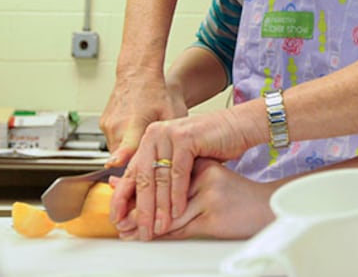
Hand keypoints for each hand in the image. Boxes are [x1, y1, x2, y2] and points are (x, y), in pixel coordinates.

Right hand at [100, 75, 186, 165]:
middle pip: (123, 158)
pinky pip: (113, 143)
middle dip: (137, 167)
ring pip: (117, 153)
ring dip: (130, 156)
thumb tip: (180, 159)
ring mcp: (107, 125)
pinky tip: (136, 138)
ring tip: (146, 149)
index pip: (125, 147)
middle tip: (153, 171)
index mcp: (134, 123)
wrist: (138, 73)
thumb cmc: (157, 92)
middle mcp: (116, 125)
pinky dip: (124, 146)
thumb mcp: (172, 115)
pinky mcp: (103, 124)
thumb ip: (171, 138)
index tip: (116, 168)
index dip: (122, 161)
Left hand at [109, 107, 259, 240]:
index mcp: (150, 138)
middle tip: (141, 229)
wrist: (238, 126)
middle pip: (143, 177)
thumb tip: (137, 199)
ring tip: (159, 226)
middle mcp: (155, 134)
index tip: (119, 220)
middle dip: (143, 209)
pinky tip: (177, 211)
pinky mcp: (185, 138)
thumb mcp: (180, 158)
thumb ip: (160, 172)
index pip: (132, 173)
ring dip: (160, 207)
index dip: (123, 199)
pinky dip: (178, 195)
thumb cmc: (213, 142)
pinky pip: (178, 173)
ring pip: (160, 178)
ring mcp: (169, 134)